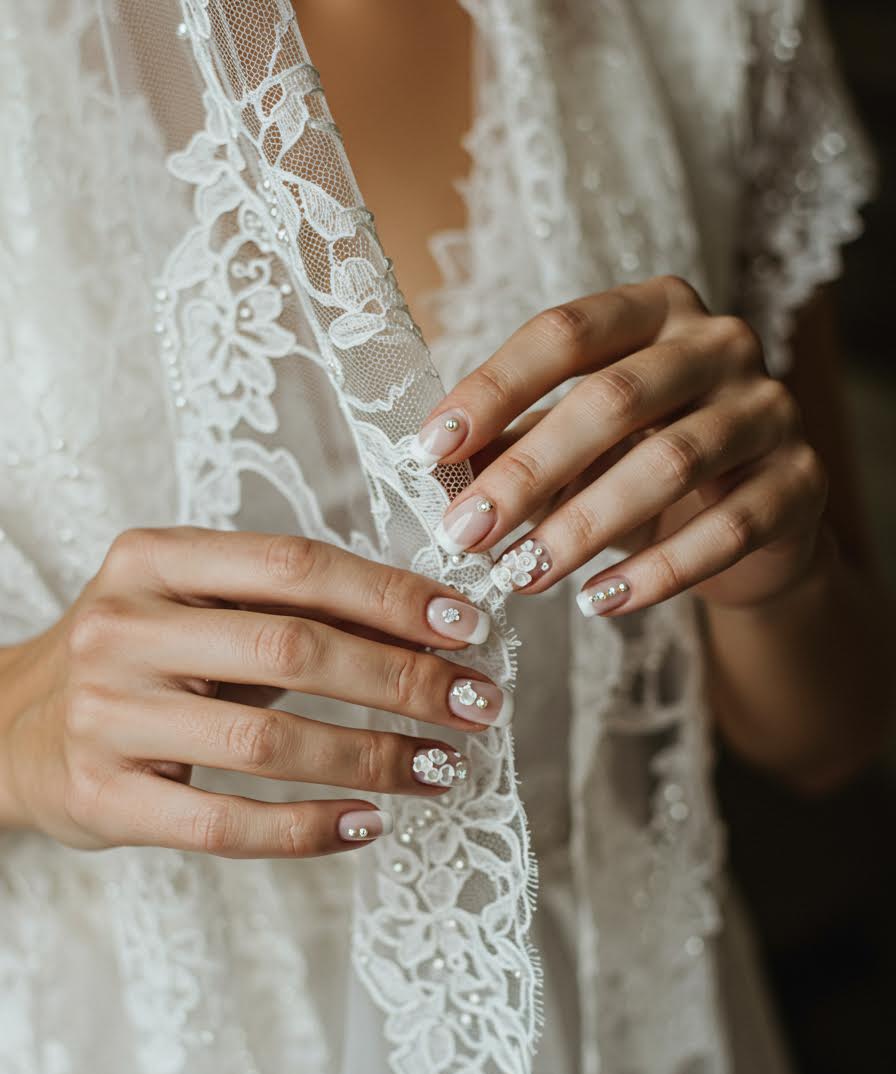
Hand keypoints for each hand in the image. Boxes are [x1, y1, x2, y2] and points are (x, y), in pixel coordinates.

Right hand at [0, 528, 507, 857]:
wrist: (12, 727)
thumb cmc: (137, 658)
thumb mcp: (192, 605)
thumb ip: (287, 606)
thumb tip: (427, 625)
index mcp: (153, 559)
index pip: (294, 565)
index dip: (390, 596)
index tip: (467, 627)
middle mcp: (124, 628)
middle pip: (293, 650)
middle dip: (402, 680)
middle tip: (476, 705)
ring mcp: (108, 716)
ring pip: (268, 743)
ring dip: (374, 758)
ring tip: (440, 767)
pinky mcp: (107, 798)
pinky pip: (225, 824)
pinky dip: (308, 828)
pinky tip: (368, 823)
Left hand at [411, 275, 829, 614]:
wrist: (754, 522)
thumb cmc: (644, 464)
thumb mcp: (575, 446)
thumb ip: (513, 443)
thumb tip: (434, 470)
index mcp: (654, 310)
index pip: (565, 332)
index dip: (493, 389)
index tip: (430, 451)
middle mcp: (720, 343)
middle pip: (614, 398)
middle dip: (528, 471)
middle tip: (466, 533)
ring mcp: (769, 410)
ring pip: (670, 464)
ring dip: (583, 528)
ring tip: (522, 576)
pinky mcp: (801, 483)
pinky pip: (726, 530)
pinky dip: (656, 573)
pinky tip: (598, 601)